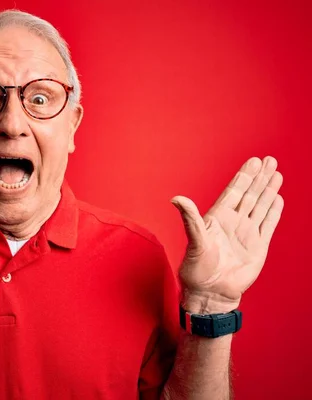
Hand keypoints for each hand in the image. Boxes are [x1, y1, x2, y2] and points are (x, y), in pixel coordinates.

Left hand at [171, 156, 283, 313]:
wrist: (212, 292)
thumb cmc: (197, 269)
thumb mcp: (194, 241)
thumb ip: (190, 218)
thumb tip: (176, 198)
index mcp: (217, 218)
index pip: (233, 192)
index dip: (244, 177)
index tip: (253, 161)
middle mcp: (233, 222)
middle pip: (249, 195)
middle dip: (259, 178)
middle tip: (269, 160)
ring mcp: (246, 233)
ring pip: (260, 206)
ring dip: (269, 190)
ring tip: (277, 173)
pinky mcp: (258, 246)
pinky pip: (268, 224)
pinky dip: (274, 211)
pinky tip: (278, 198)